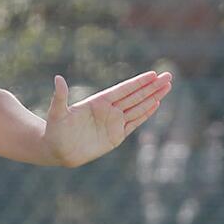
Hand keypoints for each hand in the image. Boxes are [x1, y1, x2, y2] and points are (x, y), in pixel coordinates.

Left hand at [44, 70, 172, 167]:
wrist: (57, 149)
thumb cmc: (55, 130)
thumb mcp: (57, 112)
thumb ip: (60, 96)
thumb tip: (57, 78)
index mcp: (98, 102)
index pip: (123, 89)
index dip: (138, 82)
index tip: (152, 74)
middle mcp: (109, 110)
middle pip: (135, 96)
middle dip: (152, 87)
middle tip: (169, 76)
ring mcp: (114, 122)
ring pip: (138, 107)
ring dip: (153, 98)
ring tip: (167, 87)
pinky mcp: (116, 136)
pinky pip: (134, 123)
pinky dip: (145, 114)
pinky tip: (156, 104)